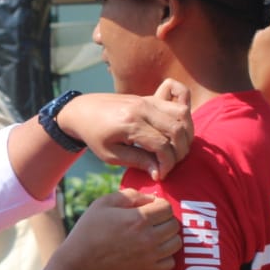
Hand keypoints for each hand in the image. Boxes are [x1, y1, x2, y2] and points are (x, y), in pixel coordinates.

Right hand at [55, 190, 180, 269]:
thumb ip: (128, 195)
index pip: (166, 207)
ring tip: (154, 236)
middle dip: (165, 220)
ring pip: (176, 243)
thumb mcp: (103, 204)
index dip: (159, 205)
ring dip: (168, 237)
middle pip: (174, 225)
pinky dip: (166, 256)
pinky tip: (153, 251)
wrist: (79, 264)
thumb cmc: (88, 231)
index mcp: (138, 218)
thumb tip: (149, 198)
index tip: (149, 208)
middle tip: (151, 222)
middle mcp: (148, 237)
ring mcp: (149, 256)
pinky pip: (171, 262)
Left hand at [56, 82, 193, 180]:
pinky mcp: (150, 96)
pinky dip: (184, 109)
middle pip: (177, 129)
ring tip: (175, 149)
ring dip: (187, 133)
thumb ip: (137, 162)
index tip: (160, 175)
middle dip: (180, 151)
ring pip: (183, 114)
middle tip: (170, 163)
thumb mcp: (110, 155)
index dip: (167, 164)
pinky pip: (179, 94)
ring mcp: (148, 100)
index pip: (162, 145)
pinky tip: (178, 123)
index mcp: (130, 124)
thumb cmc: (94, 136)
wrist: (82, 111)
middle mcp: (143, 108)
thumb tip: (159, 172)